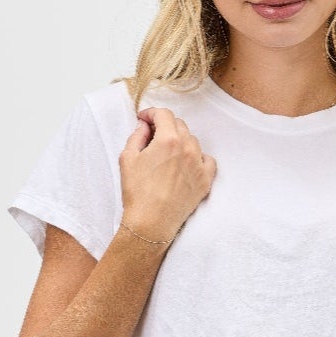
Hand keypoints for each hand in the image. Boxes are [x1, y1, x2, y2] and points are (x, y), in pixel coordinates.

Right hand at [119, 108, 216, 245]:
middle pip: (179, 125)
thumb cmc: (137, 193)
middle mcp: (187, 148)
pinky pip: (208, 160)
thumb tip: (144, 127)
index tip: (145, 119)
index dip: (152, 113)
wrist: (151, 223)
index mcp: (168, 139)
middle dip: (165, 126)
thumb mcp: (127, 158)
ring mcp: (199, 165)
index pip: (164, 114)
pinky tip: (187, 164)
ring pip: (193, 141)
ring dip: (181, 141)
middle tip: (154, 136)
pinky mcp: (205, 181)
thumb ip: (137, 136)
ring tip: (168, 153)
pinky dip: (198, 158)